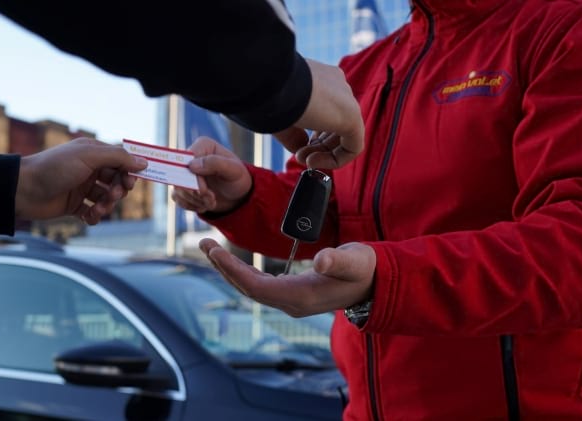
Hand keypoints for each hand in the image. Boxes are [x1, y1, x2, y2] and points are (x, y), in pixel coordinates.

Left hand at [15, 137, 147, 223]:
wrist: (22, 190)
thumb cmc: (54, 168)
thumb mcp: (89, 156)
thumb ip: (118, 157)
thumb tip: (143, 161)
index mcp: (93, 154)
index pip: (121, 161)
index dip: (129, 172)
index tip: (132, 182)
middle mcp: (89, 169)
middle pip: (117, 181)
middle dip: (119, 190)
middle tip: (114, 195)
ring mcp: (82, 188)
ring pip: (107, 198)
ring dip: (107, 206)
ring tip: (98, 209)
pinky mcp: (74, 205)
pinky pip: (93, 212)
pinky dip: (95, 216)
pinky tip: (89, 217)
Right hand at [172, 136, 251, 213]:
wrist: (238, 195)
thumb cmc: (238, 178)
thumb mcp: (234, 170)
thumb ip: (216, 163)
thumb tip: (192, 165)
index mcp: (202, 146)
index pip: (188, 160)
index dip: (193, 178)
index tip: (204, 191)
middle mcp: (190, 157)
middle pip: (179, 175)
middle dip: (195, 193)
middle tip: (212, 199)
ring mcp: (184, 172)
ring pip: (178, 189)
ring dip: (196, 201)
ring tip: (212, 202)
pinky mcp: (182, 186)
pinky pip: (177, 198)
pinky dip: (191, 205)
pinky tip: (204, 205)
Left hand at [199, 239, 375, 316]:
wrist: (377, 284)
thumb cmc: (367, 269)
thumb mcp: (356, 261)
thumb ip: (339, 261)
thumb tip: (321, 261)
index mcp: (302, 296)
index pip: (257, 286)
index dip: (233, 269)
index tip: (214, 250)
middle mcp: (292, 303)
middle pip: (248, 288)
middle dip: (224, 268)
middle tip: (203, 243)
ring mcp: (292, 301)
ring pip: (252, 288)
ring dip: (231, 270)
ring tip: (211, 250)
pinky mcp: (294, 295)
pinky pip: (261, 287)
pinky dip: (244, 273)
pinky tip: (235, 262)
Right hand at [274, 58, 363, 168]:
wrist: (274, 81)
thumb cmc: (270, 95)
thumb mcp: (281, 116)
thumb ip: (294, 134)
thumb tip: (301, 149)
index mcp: (322, 80)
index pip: (325, 112)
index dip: (312, 136)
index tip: (298, 146)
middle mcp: (337, 87)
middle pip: (335, 127)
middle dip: (316, 147)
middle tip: (298, 156)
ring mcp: (347, 100)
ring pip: (344, 137)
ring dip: (323, 155)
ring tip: (303, 159)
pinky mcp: (352, 117)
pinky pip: (353, 146)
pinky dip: (335, 159)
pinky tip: (313, 161)